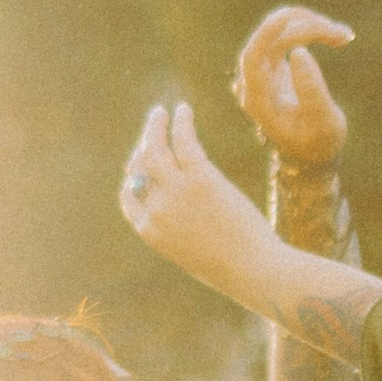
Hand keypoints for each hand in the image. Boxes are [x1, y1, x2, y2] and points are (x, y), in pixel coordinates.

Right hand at [118, 101, 275, 299]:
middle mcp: (156, 210)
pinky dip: (180, 122)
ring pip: (155, 148)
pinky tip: (183, 110)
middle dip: (142, 146)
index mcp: (149, 231)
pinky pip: (183, 141)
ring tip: (161, 112)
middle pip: (139, 167)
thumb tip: (183, 210)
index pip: (129, 195)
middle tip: (152, 131)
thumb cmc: (229, 266)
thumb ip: (179, 228)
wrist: (252, 270)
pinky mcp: (200, 178)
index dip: (134, 175)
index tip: (143, 161)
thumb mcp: (193, 251)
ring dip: (155, 126)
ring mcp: (176, 192)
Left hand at [231, 5, 351, 168]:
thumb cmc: (318, 143)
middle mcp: (254, 82)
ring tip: (344, 36)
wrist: (311, 153)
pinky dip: (312, 32)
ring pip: (281, 33)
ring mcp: (263, 70)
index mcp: (258, 100)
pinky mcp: (274, 62)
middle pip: (271, 39)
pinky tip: (337, 37)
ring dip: (312, 28)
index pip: (253, 58)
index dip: (266, 34)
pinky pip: (288, 36)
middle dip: (305, 28)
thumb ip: (312, 91)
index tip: (286, 17)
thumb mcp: (323, 123)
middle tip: (341, 34)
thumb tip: (298, 53)